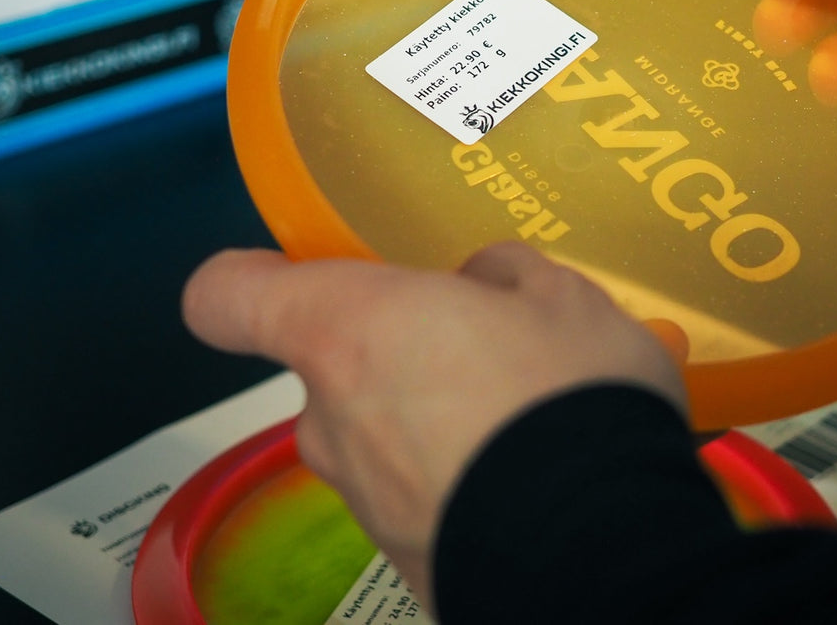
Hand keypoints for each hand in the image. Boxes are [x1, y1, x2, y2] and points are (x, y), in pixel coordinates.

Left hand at [181, 242, 687, 604]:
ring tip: (529, 418)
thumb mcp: (561, 298)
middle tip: (489, 349)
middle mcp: (332, 420)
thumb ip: (501, 276)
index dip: (256, 277)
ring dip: (438, 422)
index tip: (304, 272)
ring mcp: (364, 503)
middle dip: (402, 355)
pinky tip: (536, 476)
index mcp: (349, 331)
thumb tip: (483, 284)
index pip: (228, 297)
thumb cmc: (567, 397)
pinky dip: (463, 483)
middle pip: (335, 369)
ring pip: (383, 437)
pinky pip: (421, 499)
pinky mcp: (406, 565)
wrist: (608, 550)